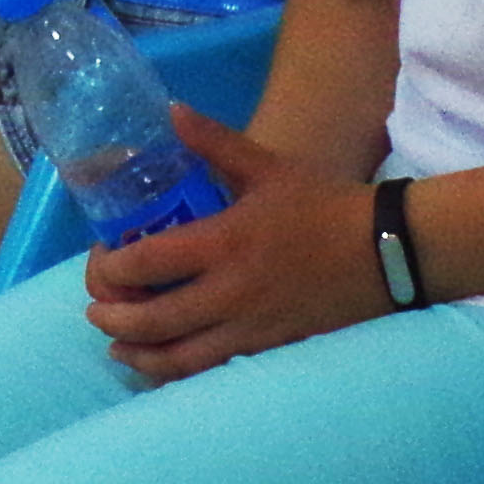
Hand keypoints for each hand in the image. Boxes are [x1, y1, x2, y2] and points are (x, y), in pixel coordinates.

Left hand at [71, 111, 386, 381]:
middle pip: (154, 319)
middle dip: (113, 317)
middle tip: (95, 310)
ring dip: (139, 355)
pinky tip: (165, 368)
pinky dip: (180, 374)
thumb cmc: (324, 204)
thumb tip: (170, 110)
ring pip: (180, 358)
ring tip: (117, 347)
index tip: (101, 261)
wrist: (387, 251)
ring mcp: (251, 328)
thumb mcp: (268, 166)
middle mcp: (231, 292)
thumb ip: (214, 141)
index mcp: (224, 242)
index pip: (147, 263)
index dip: (111, 268)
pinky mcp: (270, 350)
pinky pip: (214, 371)